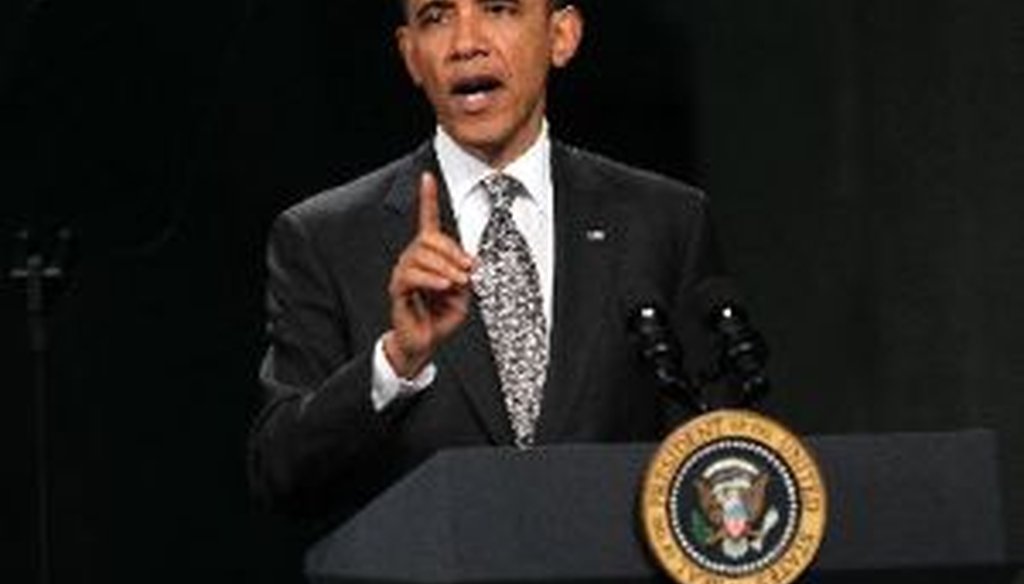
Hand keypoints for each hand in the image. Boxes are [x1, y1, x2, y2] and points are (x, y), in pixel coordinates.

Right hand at [385, 172, 474, 377]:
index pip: (426, 221)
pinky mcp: (398, 289)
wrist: (426, 342)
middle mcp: (412, 258)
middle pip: (429, 238)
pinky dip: (431, 278)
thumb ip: (465, 276)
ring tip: (458, 283)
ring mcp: (403, 272)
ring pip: (421, 255)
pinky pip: (412, 274)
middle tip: (469, 270)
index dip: (426, 198)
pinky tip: (444, 285)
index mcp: (429, 255)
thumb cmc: (442, 316)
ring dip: (445, 267)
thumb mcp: (462, 294)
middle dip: (453, 251)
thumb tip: (467, 266)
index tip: (426, 177)